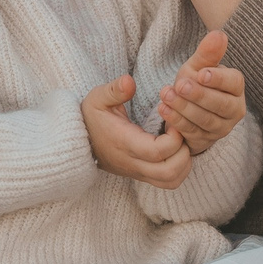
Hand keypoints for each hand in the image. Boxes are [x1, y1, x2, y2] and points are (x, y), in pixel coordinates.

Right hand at [81, 74, 190, 188]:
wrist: (78, 142)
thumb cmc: (91, 118)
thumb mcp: (98, 98)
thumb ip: (114, 90)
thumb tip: (129, 81)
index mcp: (125, 143)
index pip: (158, 151)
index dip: (174, 137)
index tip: (172, 121)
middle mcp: (133, 162)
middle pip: (169, 172)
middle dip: (184, 152)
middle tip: (181, 132)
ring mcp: (138, 172)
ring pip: (172, 180)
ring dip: (184, 163)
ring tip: (180, 142)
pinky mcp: (141, 176)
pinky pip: (168, 182)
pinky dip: (180, 169)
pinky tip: (176, 150)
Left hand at [157, 30, 244, 157]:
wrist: (186, 108)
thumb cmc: (196, 83)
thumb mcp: (198, 66)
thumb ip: (208, 53)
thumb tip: (219, 34)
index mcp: (236, 88)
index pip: (234, 83)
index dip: (218, 79)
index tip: (201, 74)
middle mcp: (234, 110)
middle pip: (220, 105)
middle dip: (199, 95)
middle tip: (180, 85)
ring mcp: (221, 128)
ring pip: (205, 120)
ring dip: (184, 107)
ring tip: (166, 95)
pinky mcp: (206, 141)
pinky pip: (192, 132)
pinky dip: (176, 121)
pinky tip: (163, 109)